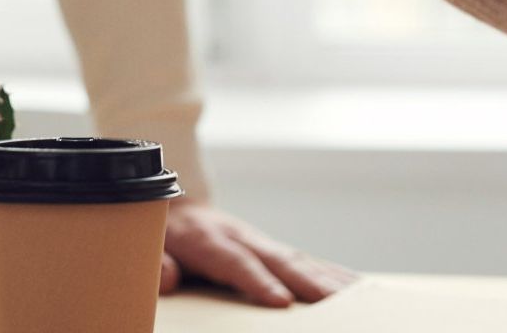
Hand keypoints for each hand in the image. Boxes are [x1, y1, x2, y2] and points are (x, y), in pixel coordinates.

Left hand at [161, 200, 357, 307]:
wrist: (176, 204)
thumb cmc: (161, 234)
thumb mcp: (149, 245)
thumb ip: (157, 263)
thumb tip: (168, 279)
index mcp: (208, 239)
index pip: (235, 262)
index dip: (258, 281)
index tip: (280, 301)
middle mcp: (240, 236)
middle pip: (278, 259)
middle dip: (307, 281)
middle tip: (335, 302)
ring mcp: (260, 240)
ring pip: (298, 259)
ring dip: (327, 278)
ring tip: (357, 297)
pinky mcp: (271, 248)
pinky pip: (304, 260)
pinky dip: (331, 273)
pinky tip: (355, 286)